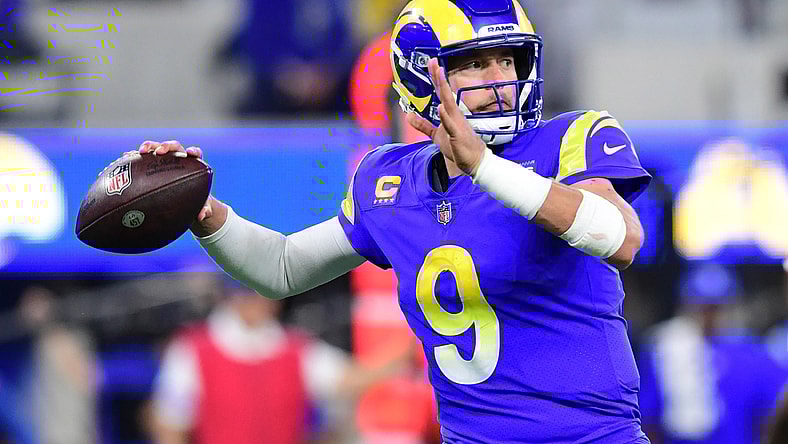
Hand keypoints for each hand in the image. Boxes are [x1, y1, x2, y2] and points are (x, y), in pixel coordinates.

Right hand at [138, 140, 213, 223]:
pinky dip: (134, 156)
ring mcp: (164, 159)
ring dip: (149, 147)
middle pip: (174, 147)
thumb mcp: (201, 206)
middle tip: (159, 152)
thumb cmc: (195, 200)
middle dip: (166, 146)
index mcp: (193, 165)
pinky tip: (124, 158)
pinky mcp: (152, 163)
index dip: (193, 151)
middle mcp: (179, 158)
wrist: (184, 199)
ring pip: (157, 148)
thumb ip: (204, 210)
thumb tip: (201, 217)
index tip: (190, 153)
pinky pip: (142, 157)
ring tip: (140, 151)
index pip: (195, 153)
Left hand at [405, 58, 485, 174]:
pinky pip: (451, 125)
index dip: (436, 78)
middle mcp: (454, 115)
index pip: (442, 92)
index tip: (432, 62)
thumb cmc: (457, 147)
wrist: (474, 161)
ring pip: (449, 104)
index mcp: (449, 113)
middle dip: (439, 77)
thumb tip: (409, 115)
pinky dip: (446, 116)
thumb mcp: (436, 134)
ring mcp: (456, 124)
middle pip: (445, 93)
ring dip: (444, 90)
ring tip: (439, 76)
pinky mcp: (457, 136)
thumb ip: (422, 124)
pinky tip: (441, 108)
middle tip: (434, 62)